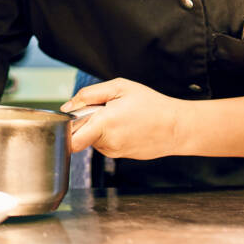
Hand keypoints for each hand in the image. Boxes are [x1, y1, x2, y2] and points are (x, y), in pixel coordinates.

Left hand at [61, 78, 184, 158]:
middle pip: (79, 136)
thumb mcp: (120, 87)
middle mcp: (107, 142)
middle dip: (82, 125)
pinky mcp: (121, 156)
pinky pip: (105, 144)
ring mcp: (115, 152)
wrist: (178, 127)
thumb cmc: (152, 105)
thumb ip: (89, 95)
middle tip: (98, 112)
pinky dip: (108, 135)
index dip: (65, 128)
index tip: (68, 118)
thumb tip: (67, 106)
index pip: (71, 139)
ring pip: (92, 140)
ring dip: (97, 128)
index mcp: (104, 123)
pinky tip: (125, 126)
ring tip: (118, 117)